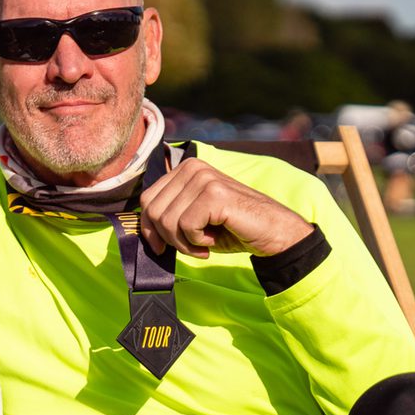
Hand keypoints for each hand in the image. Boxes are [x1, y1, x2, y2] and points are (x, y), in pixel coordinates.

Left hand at [138, 158, 313, 258]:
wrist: (272, 233)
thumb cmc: (232, 229)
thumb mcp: (193, 219)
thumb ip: (169, 216)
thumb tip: (142, 229)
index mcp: (185, 170)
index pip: (147, 200)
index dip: (150, 229)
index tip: (163, 247)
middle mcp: (192, 168)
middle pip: (152, 211)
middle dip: (168, 238)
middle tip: (192, 246)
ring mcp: (204, 178)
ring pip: (167, 221)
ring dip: (184, 243)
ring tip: (205, 243)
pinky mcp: (214, 193)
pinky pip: (186, 227)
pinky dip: (197, 242)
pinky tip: (214, 239)